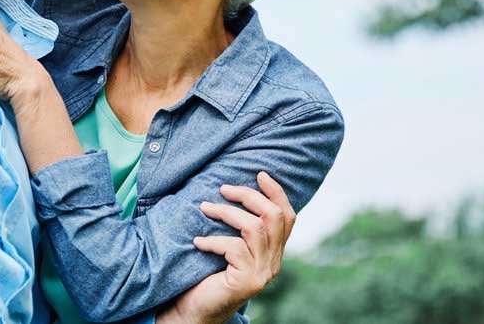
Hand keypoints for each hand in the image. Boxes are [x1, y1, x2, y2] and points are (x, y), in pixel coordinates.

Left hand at [159, 172, 295, 323]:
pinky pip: (234, 248)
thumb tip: (230, 187)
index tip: (259, 174)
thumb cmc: (206, 272)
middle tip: (223, 188)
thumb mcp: (229, 245)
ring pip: (254, 228)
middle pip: (274, 217)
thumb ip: (239, 225)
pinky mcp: (248, 282)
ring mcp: (263, 273)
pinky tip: (198, 241)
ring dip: (226, 213)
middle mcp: (273, 262)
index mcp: (273, 250)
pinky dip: (214, 240)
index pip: (287, 216)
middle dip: (249, 196)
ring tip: (204, 208)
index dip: (277, 192)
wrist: (195, 309)